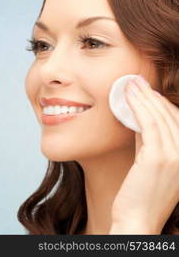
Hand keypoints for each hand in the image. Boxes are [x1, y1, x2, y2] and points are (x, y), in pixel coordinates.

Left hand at [110, 75, 178, 233]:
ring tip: (130, 84)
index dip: (162, 104)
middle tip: (136, 81)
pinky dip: (138, 107)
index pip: (178, 122)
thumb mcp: (149, 162)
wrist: (137, 220)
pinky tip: (128, 97)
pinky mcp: (159, 158)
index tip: (147, 91)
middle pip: (171, 116)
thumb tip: (139, 117)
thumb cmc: (140, 193)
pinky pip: (148, 124)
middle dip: (152, 96)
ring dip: (144, 97)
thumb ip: (149, 141)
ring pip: (160, 117)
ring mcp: (176, 157)